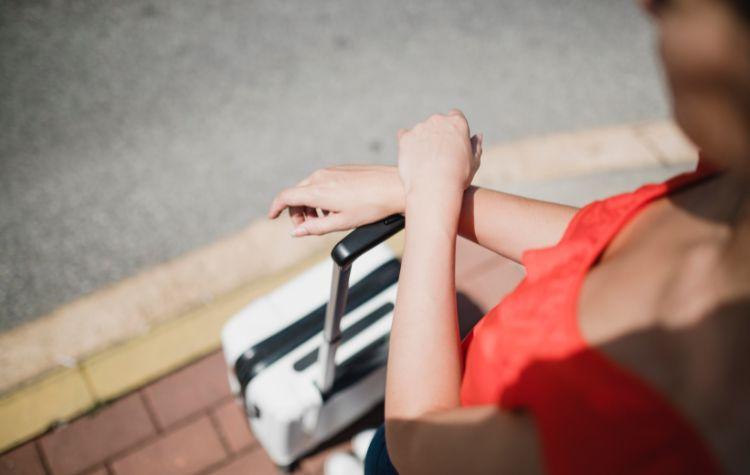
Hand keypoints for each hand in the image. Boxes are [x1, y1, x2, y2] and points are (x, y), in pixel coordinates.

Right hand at [267, 165, 404, 236]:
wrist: (396, 187)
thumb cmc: (372, 206)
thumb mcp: (342, 223)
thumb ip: (315, 228)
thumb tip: (296, 232)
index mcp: (318, 191)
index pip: (286, 197)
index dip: (275, 208)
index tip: (272, 216)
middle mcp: (321, 177)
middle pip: (296, 194)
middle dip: (296, 212)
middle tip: (306, 227)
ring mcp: (331, 170)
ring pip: (309, 187)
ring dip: (309, 205)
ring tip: (324, 219)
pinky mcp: (341, 169)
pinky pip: (322, 182)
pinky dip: (321, 196)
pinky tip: (335, 207)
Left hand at [397, 109, 481, 197]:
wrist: (434, 188)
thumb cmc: (458, 177)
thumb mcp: (474, 163)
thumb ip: (476, 146)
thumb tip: (477, 135)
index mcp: (457, 123)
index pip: (456, 116)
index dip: (454, 129)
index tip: (453, 141)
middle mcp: (438, 120)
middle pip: (437, 122)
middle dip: (438, 133)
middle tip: (438, 153)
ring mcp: (420, 128)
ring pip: (420, 130)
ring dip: (422, 139)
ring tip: (425, 161)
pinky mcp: (405, 138)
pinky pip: (404, 135)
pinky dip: (407, 143)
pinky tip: (411, 156)